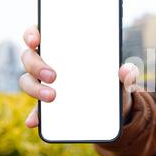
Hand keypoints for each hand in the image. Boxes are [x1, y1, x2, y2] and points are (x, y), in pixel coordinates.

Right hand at [19, 25, 139, 127]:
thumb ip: (127, 72)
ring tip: (51, 96)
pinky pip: (36, 110)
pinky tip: (34, 121)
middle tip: (53, 75)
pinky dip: (34, 116)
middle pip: (29, 57)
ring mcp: (45, 85)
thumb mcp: (123, 78)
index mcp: (64, 49)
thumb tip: (127, 70)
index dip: (32, 33)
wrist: (115, 110)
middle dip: (36, 65)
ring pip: (28, 81)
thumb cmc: (114, 83)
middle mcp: (49, 64)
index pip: (40, 34)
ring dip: (35, 89)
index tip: (35, 39)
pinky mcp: (48, 107)